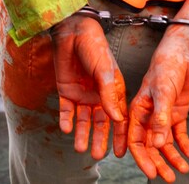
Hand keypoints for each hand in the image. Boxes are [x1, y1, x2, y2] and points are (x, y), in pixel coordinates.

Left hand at [50, 14, 127, 159]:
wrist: (72, 33)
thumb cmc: (95, 47)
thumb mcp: (105, 71)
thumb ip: (109, 95)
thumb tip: (116, 118)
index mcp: (113, 91)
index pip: (118, 117)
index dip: (121, 134)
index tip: (122, 152)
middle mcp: (99, 96)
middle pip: (100, 123)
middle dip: (100, 139)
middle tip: (98, 156)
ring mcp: (82, 94)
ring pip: (83, 120)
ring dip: (82, 134)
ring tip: (81, 149)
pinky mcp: (67, 91)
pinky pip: (66, 110)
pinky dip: (66, 120)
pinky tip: (67, 129)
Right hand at [127, 27, 188, 181]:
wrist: (182, 54)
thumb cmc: (166, 68)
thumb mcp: (163, 92)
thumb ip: (160, 118)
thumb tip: (157, 144)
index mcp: (137, 110)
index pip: (136, 139)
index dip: (142, 157)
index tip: (151, 172)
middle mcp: (148, 116)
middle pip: (150, 145)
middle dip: (158, 162)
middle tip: (168, 178)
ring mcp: (162, 115)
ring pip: (164, 142)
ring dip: (172, 157)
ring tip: (182, 170)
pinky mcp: (176, 113)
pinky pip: (178, 134)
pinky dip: (183, 145)